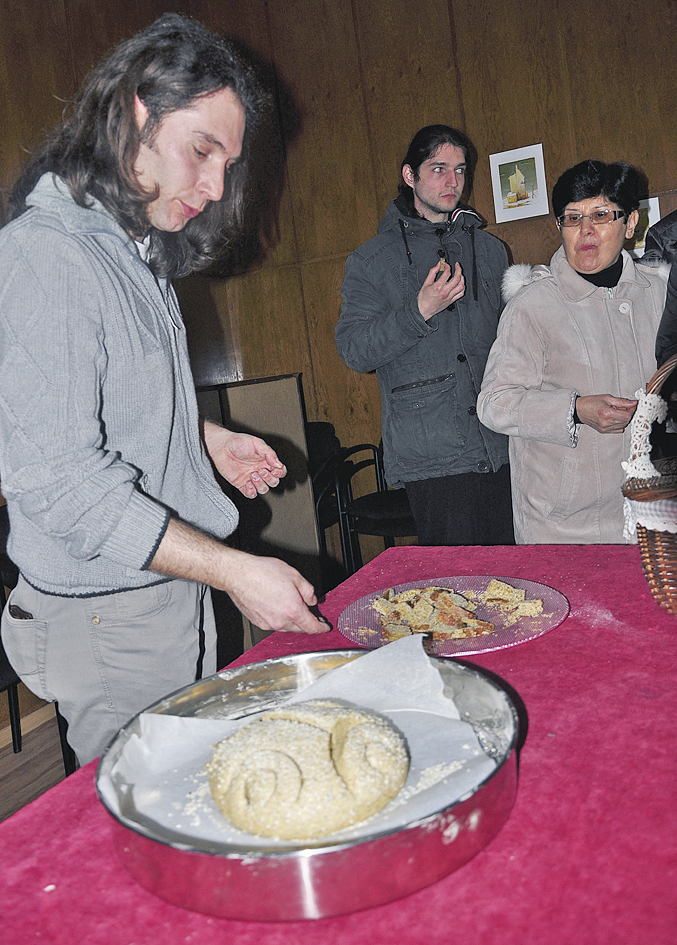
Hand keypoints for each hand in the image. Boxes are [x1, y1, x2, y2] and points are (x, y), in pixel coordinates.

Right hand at [150, 520, 330, 634]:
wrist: (238, 574)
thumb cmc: (262, 572)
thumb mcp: (294, 575)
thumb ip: (307, 590)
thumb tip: (312, 599)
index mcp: (293, 610)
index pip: (312, 627)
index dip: (321, 628)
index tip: (324, 627)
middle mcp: (280, 620)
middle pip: (300, 629)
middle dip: (308, 624)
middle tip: (311, 616)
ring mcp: (268, 623)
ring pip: (286, 627)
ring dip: (293, 621)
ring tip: (292, 607)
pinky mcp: (257, 622)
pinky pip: (274, 624)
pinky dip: (280, 619)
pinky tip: (278, 606)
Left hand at [203, 421, 286, 497]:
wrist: (221, 447)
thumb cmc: (238, 442)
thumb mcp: (257, 443)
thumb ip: (269, 453)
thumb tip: (279, 464)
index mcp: (266, 461)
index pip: (280, 471)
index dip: (280, 473)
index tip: (275, 470)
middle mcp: (260, 470)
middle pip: (273, 482)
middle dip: (269, 479)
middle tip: (260, 471)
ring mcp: (251, 479)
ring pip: (263, 489)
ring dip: (260, 484)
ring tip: (252, 475)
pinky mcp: (241, 485)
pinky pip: (250, 494)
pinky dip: (251, 491)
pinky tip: (248, 483)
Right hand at [417, 260, 464, 319]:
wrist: (423, 310)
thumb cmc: (424, 299)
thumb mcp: (426, 283)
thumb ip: (432, 272)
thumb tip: (438, 265)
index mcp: (438, 287)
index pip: (447, 273)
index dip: (447, 266)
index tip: (445, 265)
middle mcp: (445, 291)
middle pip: (457, 278)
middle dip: (458, 269)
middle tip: (457, 265)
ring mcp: (449, 296)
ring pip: (461, 286)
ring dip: (462, 278)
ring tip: (460, 274)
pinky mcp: (451, 301)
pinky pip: (461, 293)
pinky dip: (462, 287)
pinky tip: (461, 284)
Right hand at [575, 394, 637, 433]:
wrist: (579, 410)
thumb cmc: (591, 402)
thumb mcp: (607, 398)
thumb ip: (622, 401)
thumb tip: (633, 403)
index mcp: (607, 413)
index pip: (627, 415)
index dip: (632, 410)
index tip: (631, 405)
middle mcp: (606, 423)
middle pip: (626, 421)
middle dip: (628, 413)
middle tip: (623, 407)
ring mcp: (605, 428)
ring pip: (623, 425)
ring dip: (624, 418)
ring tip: (617, 412)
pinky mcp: (604, 431)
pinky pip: (618, 430)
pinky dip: (620, 424)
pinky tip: (615, 418)